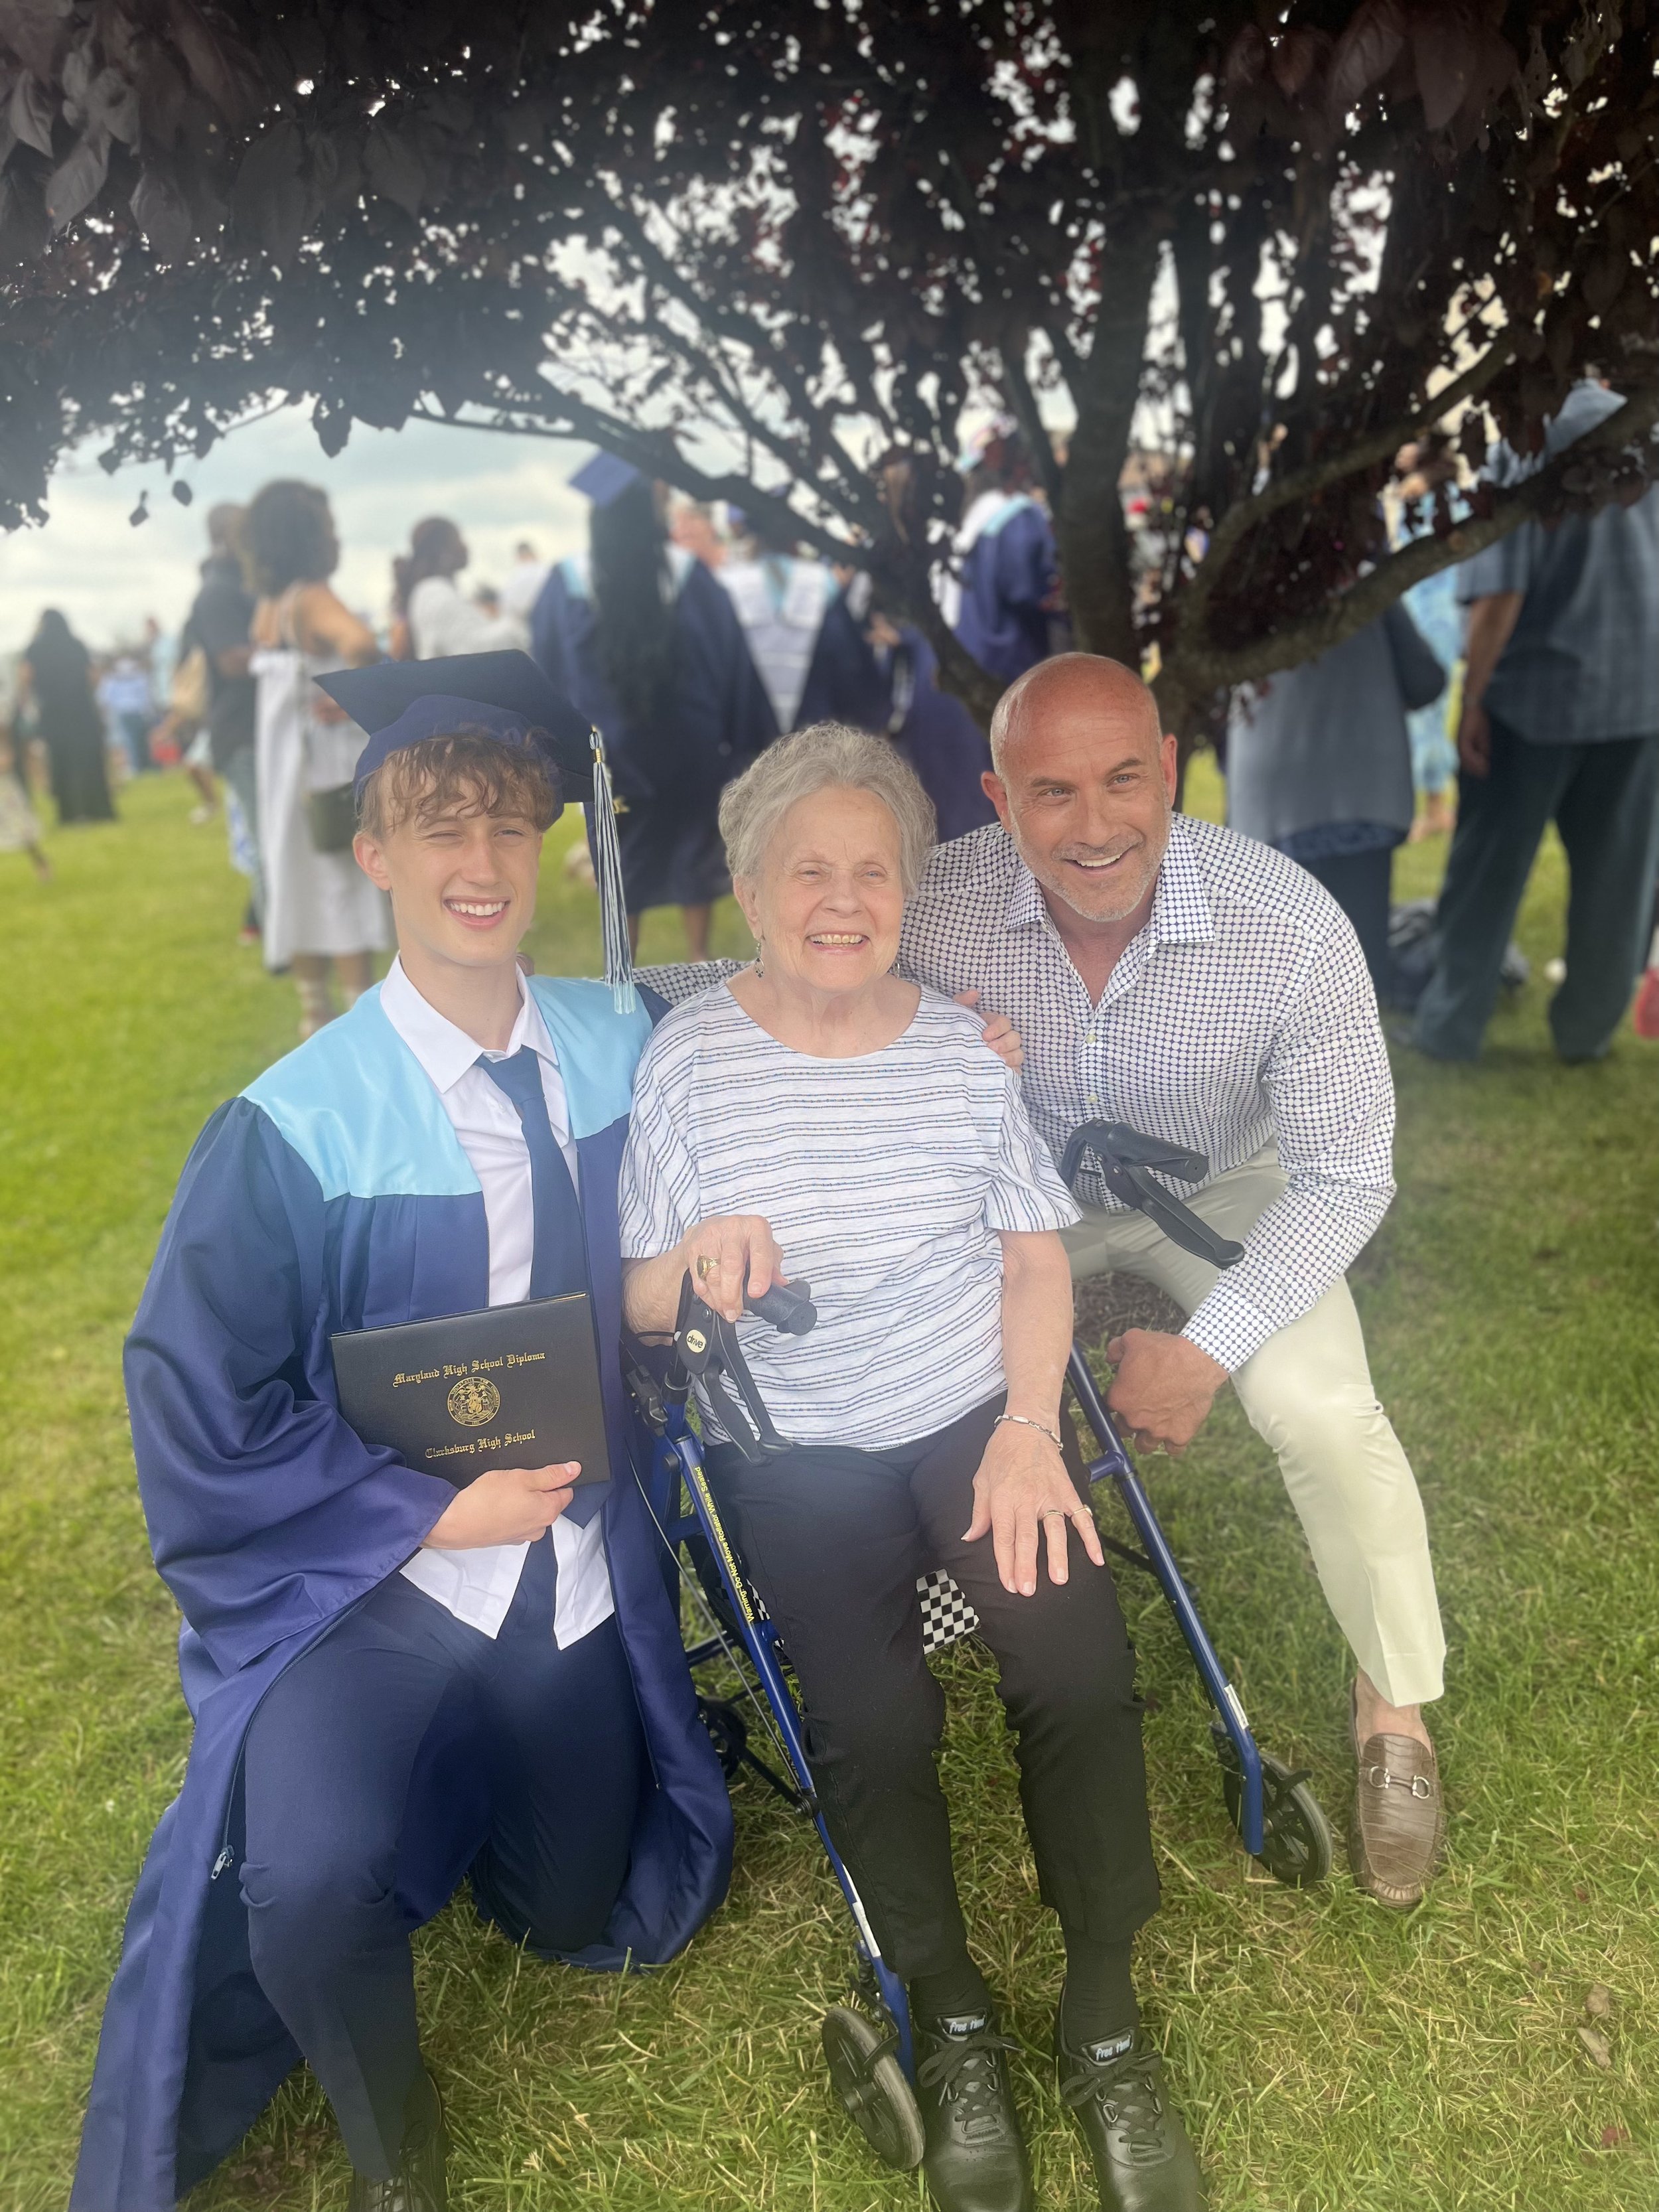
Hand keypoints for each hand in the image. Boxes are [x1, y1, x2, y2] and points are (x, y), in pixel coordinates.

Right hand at [422, 1461, 579, 1548]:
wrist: (455, 1525)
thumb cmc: (487, 1500)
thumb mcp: (522, 1477)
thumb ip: (551, 1474)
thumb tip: (575, 1469)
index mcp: (549, 1511)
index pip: (566, 1491)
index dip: (556, 1477)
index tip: (539, 1471)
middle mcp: (540, 1527)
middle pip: (548, 1501)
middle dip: (536, 1488)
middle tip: (515, 1478)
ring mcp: (523, 1534)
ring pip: (531, 1510)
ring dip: (521, 1499)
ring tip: (502, 1490)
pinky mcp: (507, 1537)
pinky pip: (515, 1519)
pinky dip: (509, 1510)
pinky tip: (494, 1503)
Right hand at [681, 1213, 785, 1323]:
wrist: (709, 1228)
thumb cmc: (742, 1239)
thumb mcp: (763, 1245)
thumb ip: (773, 1265)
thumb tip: (780, 1284)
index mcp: (755, 1228)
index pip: (760, 1252)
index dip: (760, 1274)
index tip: (757, 1293)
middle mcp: (733, 1229)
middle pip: (731, 1266)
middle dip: (733, 1295)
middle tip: (735, 1312)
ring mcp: (710, 1238)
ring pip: (713, 1276)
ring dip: (719, 1299)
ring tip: (726, 1310)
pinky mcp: (693, 1249)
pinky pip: (699, 1279)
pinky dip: (707, 1296)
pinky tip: (715, 1301)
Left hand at [955, 988, 1023, 1071]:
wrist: (948, 1058)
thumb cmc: (956, 1034)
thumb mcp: (956, 1017)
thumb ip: (962, 1002)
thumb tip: (974, 994)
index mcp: (994, 1025)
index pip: (1004, 1023)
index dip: (997, 1028)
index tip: (984, 1036)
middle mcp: (1003, 1039)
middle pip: (1015, 1038)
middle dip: (1005, 1043)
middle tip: (991, 1049)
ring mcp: (1007, 1054)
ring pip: (1018, 1054)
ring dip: (1010, 1057)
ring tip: (998, 1061)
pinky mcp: (1007, 1070)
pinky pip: (1017, 1071)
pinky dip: (1012, 1071)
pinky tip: (1002, 1071)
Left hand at [963, 1419, 1104, 1596]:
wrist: (1028, 1426)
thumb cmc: (1000, 1454)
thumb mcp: (981, 1480)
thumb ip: (979, 1512)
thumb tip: (970, 1538)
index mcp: (1003, 1499)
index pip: (1004, 1537)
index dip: (1005, 1563)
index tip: (1009, 1585)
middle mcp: (1027, 1500)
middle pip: (1027, 1538)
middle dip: (1027, 1566)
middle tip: (1028, 1590)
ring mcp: (1050, 1496)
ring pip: (1055, 1530)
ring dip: (1058, 1555)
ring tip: (1059, 1579)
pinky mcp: (1069, 1492)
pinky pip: (1082, 1517)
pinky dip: (1091, 1537)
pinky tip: (1097, 1558)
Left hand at [1105, 1330, 1225, 1454]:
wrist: (1197, 1360)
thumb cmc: (1164, 1350)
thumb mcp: (1133, 1339)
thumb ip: (1115, 1349)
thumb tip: (1110, 1356)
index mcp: (1119, 1399)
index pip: (1108, 1407)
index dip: (1116, 1401)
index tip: (1124, 1396)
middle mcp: (1135, 1419)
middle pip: (1122, 1430)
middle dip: (1128, 1421)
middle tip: (1139, 1410)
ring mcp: (1157, 1430)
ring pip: (1144, 1446)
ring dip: (1146, 1437)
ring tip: (1152, 1426)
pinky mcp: (1179, 1435)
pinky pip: (1173, 1450)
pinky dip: (1172, 1444)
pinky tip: (1173, 1432)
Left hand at [1456, 695, 1489, 777]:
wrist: (1473, 708)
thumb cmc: (1478, 719)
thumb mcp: (1482, 735)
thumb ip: (1482, 747)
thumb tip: (1486, 757)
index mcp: (1463, 744)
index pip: (1467, 760)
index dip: (1474, 767)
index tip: (1482, 774)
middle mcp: (1459, 745)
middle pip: (1465, 762)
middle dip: (1474, 769)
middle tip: (1483, 776)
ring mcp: (1459, 742)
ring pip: (1466, 759)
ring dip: (1475, 766)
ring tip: (1483, 771)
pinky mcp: (1462, 739)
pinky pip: (1467, 753)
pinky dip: (1474, 759)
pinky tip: (1482, 762)